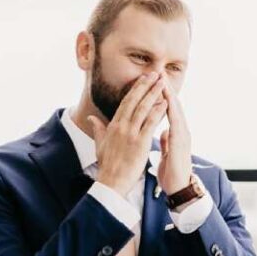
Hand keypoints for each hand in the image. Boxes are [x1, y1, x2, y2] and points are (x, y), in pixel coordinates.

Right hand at [87, 72, 166, 193]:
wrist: (111, 181)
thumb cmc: (107, 165)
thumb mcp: (99, 144)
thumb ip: (98, 129)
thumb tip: (92, 118)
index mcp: (113, 126)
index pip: (126, 103)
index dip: (135, 89)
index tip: (143, 79)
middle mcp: (121, 126)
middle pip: (134, 101)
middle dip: (145, 86)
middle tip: (155, 74)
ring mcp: (130, 133)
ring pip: (143, 109)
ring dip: (153, 94)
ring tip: (162, 83)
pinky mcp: (139, 142)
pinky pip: (150, 123)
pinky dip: (158, 111)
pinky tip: (165, 102)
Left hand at [156, 79, 192, 196]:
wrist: (179, 188)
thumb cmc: (171, 172)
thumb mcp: (165, 153)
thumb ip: (165, 141)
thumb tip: (163, 131)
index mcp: (175, 133)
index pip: (166, 109)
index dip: (160, 95)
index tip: (152, 81)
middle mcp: (181, 131)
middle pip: (172, 105)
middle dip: (166, 89)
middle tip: (159, 71)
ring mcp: (182, 136)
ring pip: (176, 111)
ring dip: (170, 95)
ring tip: (163, 80)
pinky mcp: (181, 143)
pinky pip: (176, 123)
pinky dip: (172, 111)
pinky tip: (168, 101)